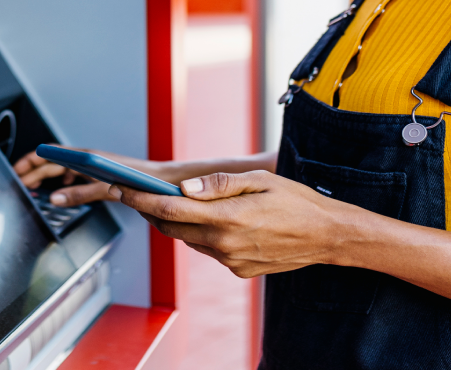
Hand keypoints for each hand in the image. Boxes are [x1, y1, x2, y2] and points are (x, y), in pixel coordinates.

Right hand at [13, 148, 168, 206]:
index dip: (30, 161)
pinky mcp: (98, 174)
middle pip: (52, 162)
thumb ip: (79, 194)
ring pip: (61, 169)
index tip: (16, 171)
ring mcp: (92, 166)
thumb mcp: (105, 189)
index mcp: (86, 156)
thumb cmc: (139, 179)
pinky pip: (72, 175)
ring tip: (33, 189)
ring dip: (45, 177)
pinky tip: (60, 191)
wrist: (160, 182)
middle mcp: (87, 158)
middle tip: (18, 186)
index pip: (49, 153)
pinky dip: (60, 183)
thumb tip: (54, 199)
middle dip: (32, 173)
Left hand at [111, 170, 368, 278]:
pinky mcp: (239, 270)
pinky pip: (210, 250)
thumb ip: (218, 184)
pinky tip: (211, 220)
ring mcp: (231, 261)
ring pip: (190, 241)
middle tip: (142, 192)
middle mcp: (224, 244)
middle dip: (154, 210)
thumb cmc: (296, 201)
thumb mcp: (259, 180)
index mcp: (226, 218)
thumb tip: (184, 189)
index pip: (169, 210)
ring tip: (174, 203)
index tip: (122, 188)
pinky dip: (203, 235)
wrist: (328, 236)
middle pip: (173, 228)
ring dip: (178, 224)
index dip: (141, 199)